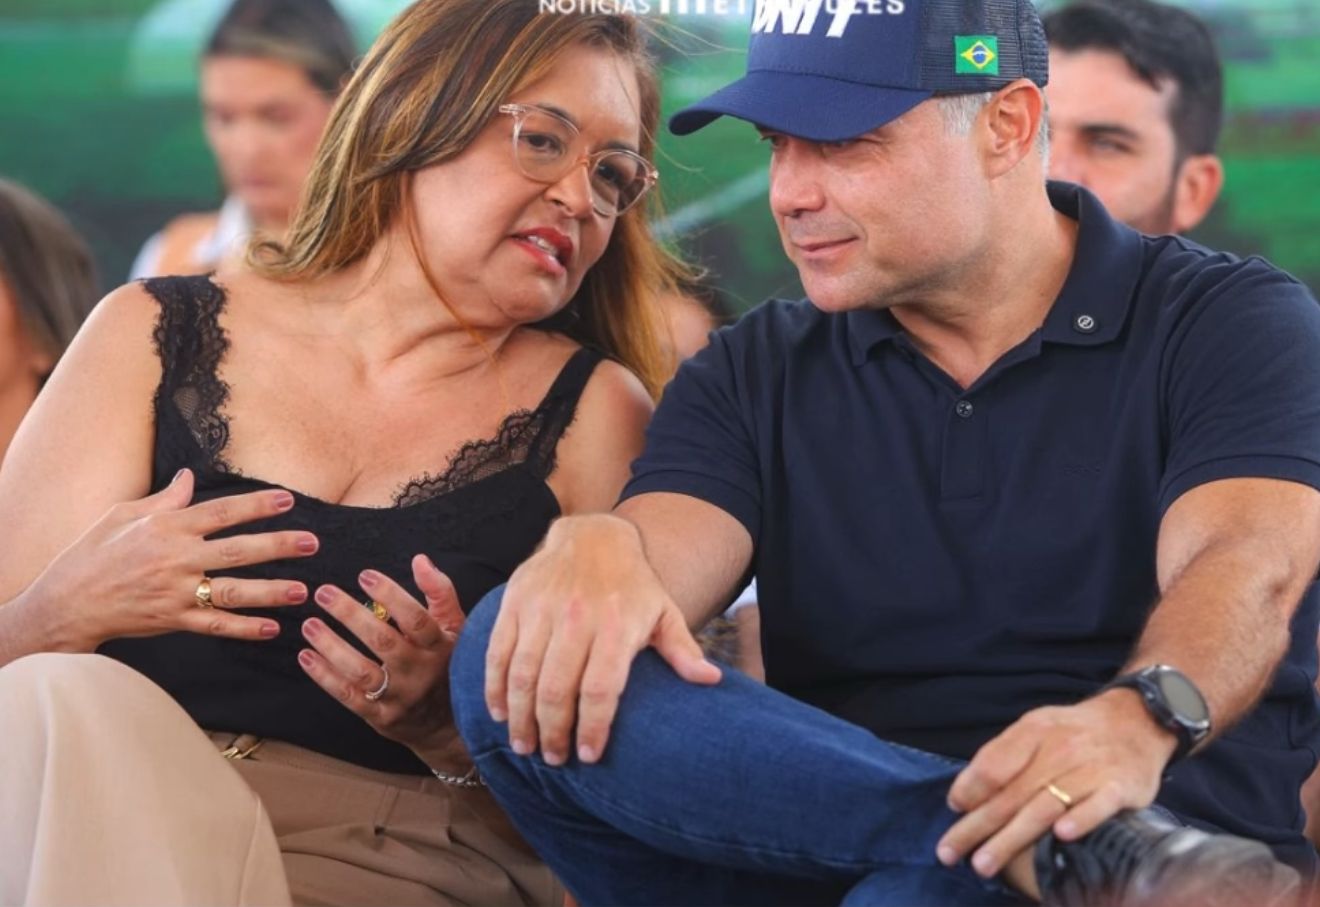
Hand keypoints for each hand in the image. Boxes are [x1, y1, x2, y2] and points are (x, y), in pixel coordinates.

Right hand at [30, 468, 315, 648]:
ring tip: (303, 590)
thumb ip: (164, 500)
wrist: (67, 602)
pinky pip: (216, 625)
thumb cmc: (92, 553)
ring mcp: (176, 592)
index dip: (257, 505)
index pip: (222, 512)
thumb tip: (190, 477)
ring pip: (232, 591)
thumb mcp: (123, 515)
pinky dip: (245, 627)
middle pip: (238, 550)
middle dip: (278, 546)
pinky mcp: (173, 620)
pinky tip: (272, 627)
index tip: (288, 499)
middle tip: (312, 543)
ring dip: (271, 591)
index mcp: (167, 527)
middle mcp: (176, 558)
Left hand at [298, 555, 467, 763]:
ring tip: (309, 624)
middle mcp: (420, 673)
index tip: (364, 575)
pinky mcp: (381, 718)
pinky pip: (349, 696)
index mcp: (440, 647)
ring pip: (361, 671)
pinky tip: (306, 657)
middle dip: (350, 615)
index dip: (391, 595)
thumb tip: (420, 560)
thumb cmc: (448, 663)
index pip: (416, 619)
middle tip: (324, 592)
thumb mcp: (455, 628)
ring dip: (331, 646)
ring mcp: (400, 698)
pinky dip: (325, 677)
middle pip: (383, 642)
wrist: (449, 725)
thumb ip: (440, 593)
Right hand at [485, 515, 719, 767]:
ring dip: (520, 718)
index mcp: (616, 626)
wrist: (592, 535)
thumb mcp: (663, 611)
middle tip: (552, 758)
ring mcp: (541, 609)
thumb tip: (712, 680)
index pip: (599, 689)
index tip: (588, 756)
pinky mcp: (515, 602)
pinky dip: (494, 687)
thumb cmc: (632, 584)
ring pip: (523, 675)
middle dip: (551, 732)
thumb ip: (682, 649)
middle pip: (556, 689)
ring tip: (523, 745)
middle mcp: (576, 618)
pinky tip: (499, 712)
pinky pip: (498, 652)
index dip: (591, 727)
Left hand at [936, 689, 1178, 877]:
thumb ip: (1000, 757)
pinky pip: (1099, 805)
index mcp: (1033, 732)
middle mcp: (1059, 749)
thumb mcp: (1035, 728)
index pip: (992, 764)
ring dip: (1013, 836)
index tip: (953, 812)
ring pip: (1045, 805)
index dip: (969, 788)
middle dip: (977, 827)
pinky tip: (1062, 836)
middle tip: (950, 853)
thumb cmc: (1074, 733)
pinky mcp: (1121, 786)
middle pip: (1011, 794)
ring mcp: (1091, 768)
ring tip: (985, 861)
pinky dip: (1081, 819)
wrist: (1137, 720)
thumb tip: (962, 797)